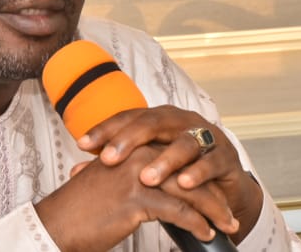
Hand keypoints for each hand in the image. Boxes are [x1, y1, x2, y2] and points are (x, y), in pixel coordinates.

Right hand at [35, 143, 236, 251]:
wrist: (59, 223)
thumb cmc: (81, 208)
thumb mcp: (108, 182)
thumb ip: (130, 175)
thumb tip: (154, 188)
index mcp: (131, 148)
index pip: (176, 159)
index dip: (199, 177)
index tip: (215, 195)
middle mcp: (136, 156)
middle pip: (188, 172)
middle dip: (213, 193)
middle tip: (229, 212)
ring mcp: (137, 176)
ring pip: (189, 191)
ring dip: (214, 210)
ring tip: (228, 224)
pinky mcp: (137, 198)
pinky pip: (179, 211)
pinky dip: (198, 224)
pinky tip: (206, 233)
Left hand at [77, 105, 263, 242]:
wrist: (221, 179)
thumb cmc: (177, 167)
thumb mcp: (146, 162)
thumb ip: (116, 165)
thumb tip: (75, 171)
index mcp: (159, 117)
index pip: (128, 118)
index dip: (106, 129)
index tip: (82, 144)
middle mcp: (181, 121)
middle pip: (152, 123)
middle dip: (129, 140)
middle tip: (108, 158)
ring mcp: (205, 137)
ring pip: (183, 143)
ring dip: (164, 161)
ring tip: (146, 178)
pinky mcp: (225, 157)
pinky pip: (211, 163)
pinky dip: (198, 173)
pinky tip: (184, 183)